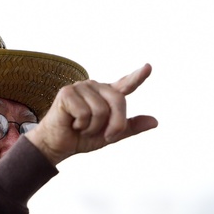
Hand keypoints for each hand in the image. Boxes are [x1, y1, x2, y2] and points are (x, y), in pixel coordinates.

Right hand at [26, 64, 156, 164]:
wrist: (58, 145)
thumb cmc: (82, 138)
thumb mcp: (111, 135)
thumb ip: (130, 127)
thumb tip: (155, 122)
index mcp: (107, 95)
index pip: (126, 84)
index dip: (138, 76)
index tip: (148, 67)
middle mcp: (96, 87)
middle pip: (119, 101)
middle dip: (116, 125)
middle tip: (105, 136)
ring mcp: (81, 87)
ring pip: (101, 110)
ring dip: (94, 128)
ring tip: (82, 127)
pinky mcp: (67, 93)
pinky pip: (85, 113)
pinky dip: (81, 126)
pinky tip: (72, 124)